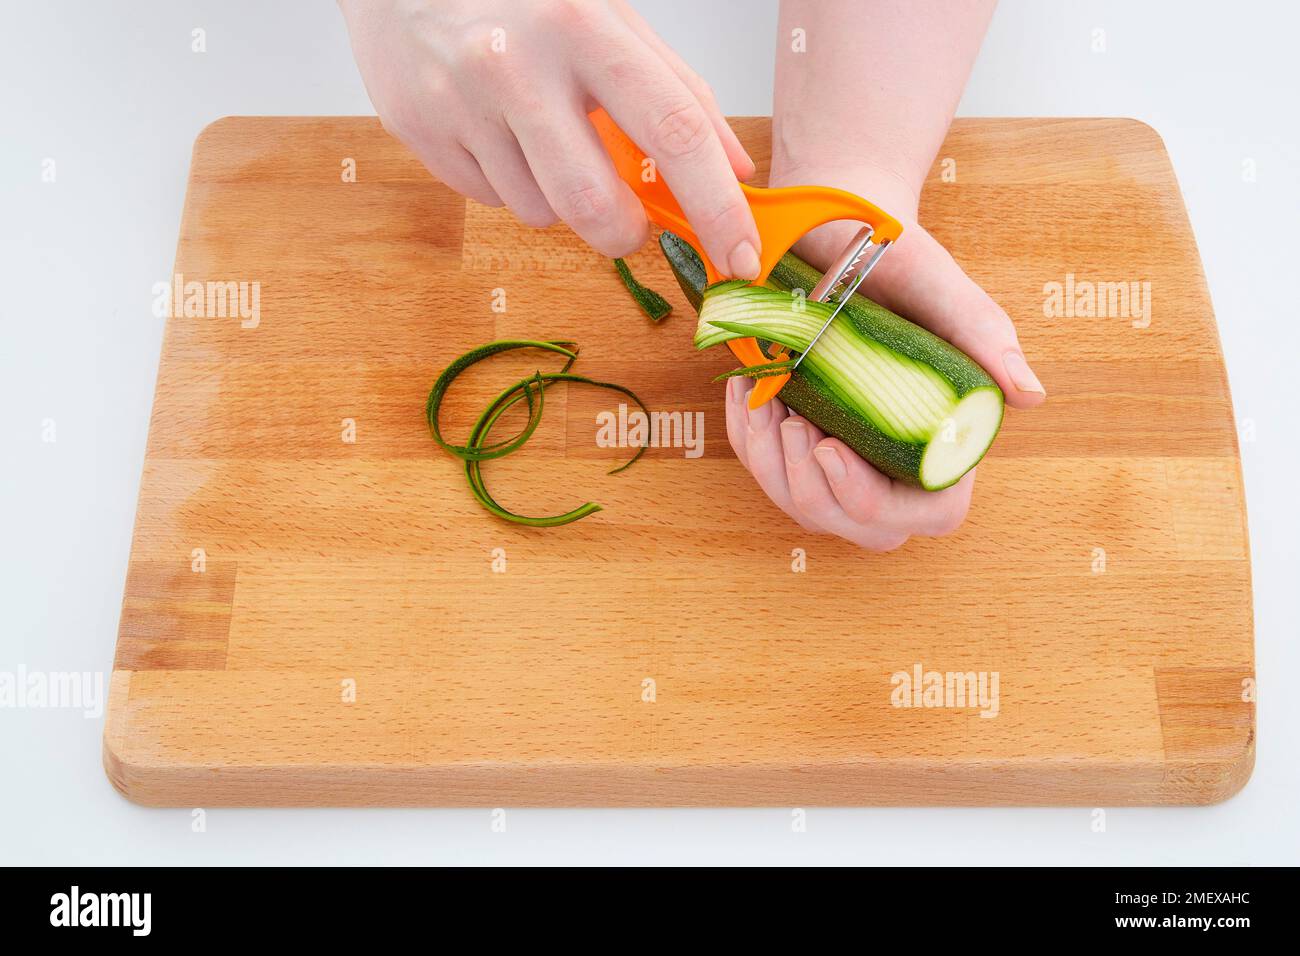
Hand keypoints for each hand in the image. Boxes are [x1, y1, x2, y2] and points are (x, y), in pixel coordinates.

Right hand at [339, 0, 761, 274]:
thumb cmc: (525, 1)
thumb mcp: (609, 19)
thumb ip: (677, 90)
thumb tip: (734, 169)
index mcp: (583, 24)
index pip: (674, 130)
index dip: (717, 206)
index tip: (741, 257)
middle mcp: (518, 63)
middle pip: (594, 203)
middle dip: (624, 233)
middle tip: (627, 221)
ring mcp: (461, 101)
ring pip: (540, 213)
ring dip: (558, 199)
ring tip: (540, 139)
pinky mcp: (420, 131)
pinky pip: (493, 201)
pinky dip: (511, 184)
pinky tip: (497, 133)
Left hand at [724, 166, 1045, 550]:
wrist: (836, 224)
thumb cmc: (896, 255)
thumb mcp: (941, 288)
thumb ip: (987, 338)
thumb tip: (1031, 397)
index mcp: (943, 438)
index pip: (928, 514)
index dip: (874, 503)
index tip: (830, 450)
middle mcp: (895, 457)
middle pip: (857, 526)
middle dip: (813, 491)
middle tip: (792, 426)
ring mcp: (844, 453)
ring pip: (804, 506)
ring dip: (773, 466)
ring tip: (764, 402)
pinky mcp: (798, 436)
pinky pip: (768, 470)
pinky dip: (750, 440)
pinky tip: (744, 394)